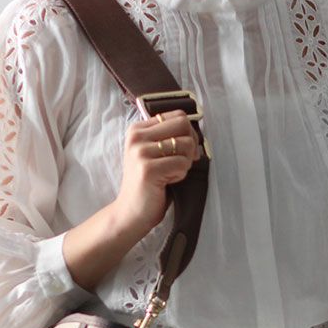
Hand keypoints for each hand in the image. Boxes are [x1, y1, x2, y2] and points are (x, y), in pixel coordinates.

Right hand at [112, 108, 201, 235]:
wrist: (131, 212)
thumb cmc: (149, 184)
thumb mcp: (154, 153)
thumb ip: (169, 137)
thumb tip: (196, 131)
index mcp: (138, 129)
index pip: (177, 116)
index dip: (189, 133)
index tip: (185, 150)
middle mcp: (137, 137)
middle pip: (183, 124)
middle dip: (191, 145)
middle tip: (183, 162)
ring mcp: (141, 152)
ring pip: (186, 144)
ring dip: (185, 163)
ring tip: (171, 174)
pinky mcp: (148, 169)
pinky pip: (182, 164)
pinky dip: (181, 175)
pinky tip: (167, 182)